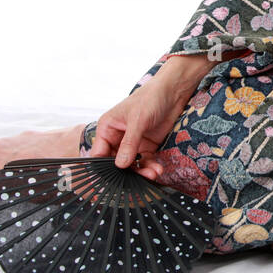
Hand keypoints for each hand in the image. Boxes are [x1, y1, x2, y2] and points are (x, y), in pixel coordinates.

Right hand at [87, 54, 215, 179]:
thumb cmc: (150, 98)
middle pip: (116, 162)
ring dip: (141, 171)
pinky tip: (157, 169)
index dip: (103, 167)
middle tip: (136, 180)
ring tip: (152, 173)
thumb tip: (120, 164)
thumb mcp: (138, 120)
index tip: (112, 179)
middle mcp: (117, 137)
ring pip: (131, 164)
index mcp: (107, 128)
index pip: (99, 153)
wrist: (173, 92)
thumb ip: (129, 144)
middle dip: (126, 172)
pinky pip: (145, 161)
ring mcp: (132, 143)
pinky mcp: (146, 146)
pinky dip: (150, 167)